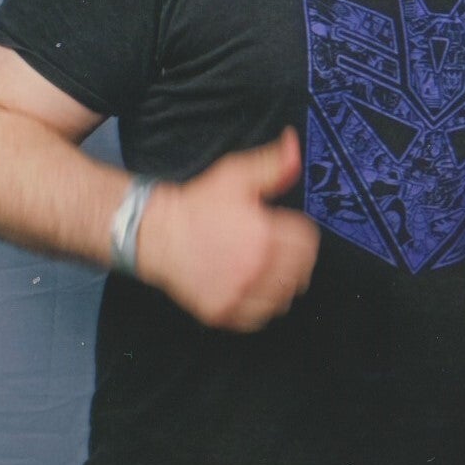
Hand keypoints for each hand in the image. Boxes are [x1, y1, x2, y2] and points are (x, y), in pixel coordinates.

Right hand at [138, 129, 320, 330]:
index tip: (286, 233)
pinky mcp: (223, 311)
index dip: (300, 235)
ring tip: (262, 269)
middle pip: (300, 272)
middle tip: (276, 252)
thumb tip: (294, 147)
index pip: (308, 243)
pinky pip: (259, 317)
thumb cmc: (196, 205)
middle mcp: (254, 267)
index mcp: (264, 234)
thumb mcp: (236, 176)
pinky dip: (260, 307)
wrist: (157, 233)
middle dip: (293, 260)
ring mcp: (238, 292)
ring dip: (280, 285)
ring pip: (283, 297)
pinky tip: (249, 288)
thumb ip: (273, 165)